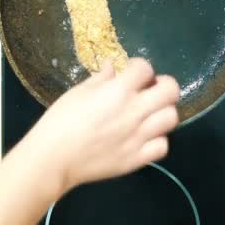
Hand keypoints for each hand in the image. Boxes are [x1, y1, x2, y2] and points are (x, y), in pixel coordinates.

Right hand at [26, 58, 179, 191]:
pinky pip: (162, 146)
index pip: (145, 68)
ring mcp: (139, 136)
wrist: (53, 158)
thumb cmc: (60, 120)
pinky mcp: (137, 158)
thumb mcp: (78, 92)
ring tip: (149, 113)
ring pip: (171, 118)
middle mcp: (134, 111)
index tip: (131, 73)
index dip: (139, 67)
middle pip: (171, 90)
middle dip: (163, 85)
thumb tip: (112, 67)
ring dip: (162, 111)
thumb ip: (101, 79)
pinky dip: (157, 139)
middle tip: (150, 90)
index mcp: (118, 91)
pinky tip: (144, 137)